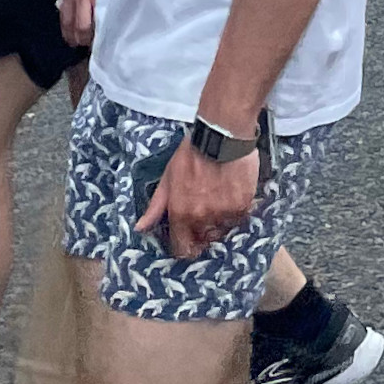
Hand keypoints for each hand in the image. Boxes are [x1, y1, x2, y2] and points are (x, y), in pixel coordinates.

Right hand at [59, 0, 118, 45]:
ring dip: (68, 31)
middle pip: (73, 25)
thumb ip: (109, 2)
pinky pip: (62, 6)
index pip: (86, 26)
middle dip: (77, 39)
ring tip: (73, 41)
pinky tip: (68, 24)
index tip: (95, 46)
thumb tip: (109, 22)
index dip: (89, 39)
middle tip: (83, 47)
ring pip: (64, 17)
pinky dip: (64, 17)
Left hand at [142, 131, 261, 260]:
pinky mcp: (242, 206)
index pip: (181, 248)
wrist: (222, 135)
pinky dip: (235, 211)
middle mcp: (201, 218)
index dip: (184, 246)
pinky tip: (231, 194)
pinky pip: (238, 218)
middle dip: (203, 233)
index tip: (187, 240)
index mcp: (180, 214)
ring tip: (219, 201)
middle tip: (205, 215)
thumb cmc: (192, 153)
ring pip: (222, 231)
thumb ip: (156, 207)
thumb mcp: (167, 178)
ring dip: (219, 222)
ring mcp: (223, 214)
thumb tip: (141, 228)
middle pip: (203, 241)